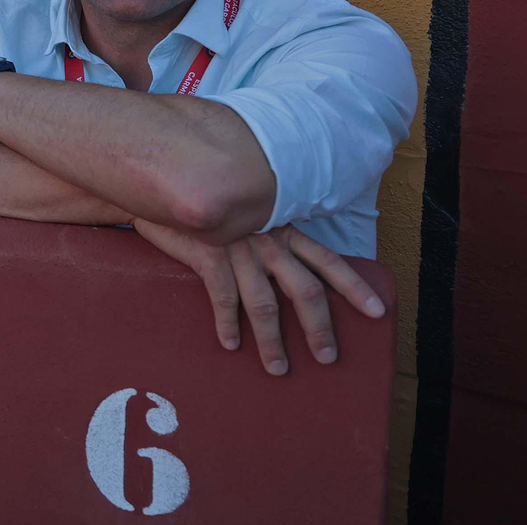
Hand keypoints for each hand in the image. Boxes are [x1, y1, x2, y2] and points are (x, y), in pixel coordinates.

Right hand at [133, 219, 387, 375]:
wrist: (173, 183)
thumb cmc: (214, 200)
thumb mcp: (252, 210)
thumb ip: (269, 230)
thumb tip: (287, 257)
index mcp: (284, 230)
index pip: (328, 261)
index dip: (354, 287)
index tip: (377, 312)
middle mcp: (269, 241)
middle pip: (305, 290)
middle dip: (319, 328)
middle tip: (327, 357)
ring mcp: (240, 250)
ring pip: (265, 304)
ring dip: (272, 341)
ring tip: (278, 368)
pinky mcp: (210, 256)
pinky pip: (224, 298)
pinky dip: (228, 325)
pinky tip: (231, 344)